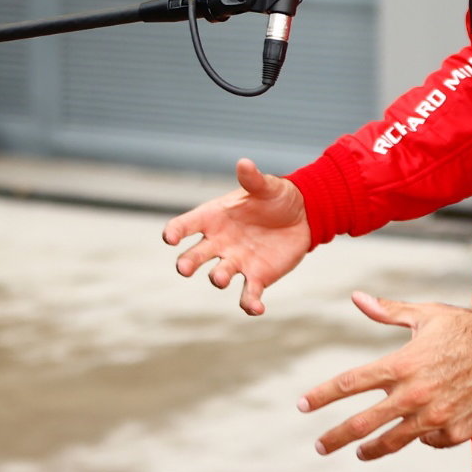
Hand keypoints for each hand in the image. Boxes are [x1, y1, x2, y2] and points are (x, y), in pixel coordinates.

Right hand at [162, 158, 310, 313]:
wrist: (302, 216)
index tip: (169, 237)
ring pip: (218, 275)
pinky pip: (248, 294)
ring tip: (219, 278)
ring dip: (217, 278)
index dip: (175, 231)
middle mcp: (219, 242)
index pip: (186, 224)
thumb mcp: (266, 186)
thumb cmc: (276, 197)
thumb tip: (244, 163)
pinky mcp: (257, 277)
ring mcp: (236, 261)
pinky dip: (249, 304)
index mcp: (214, 217)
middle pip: (195, 255)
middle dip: (188, 262)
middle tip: (184, 268)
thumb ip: (253, 179)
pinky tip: (256, 308)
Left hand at [299, 292, 471, 458]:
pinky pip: (429, 441)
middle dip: (337, 436)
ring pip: (395, 441)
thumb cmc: (469, 328)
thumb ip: (388, 312)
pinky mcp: (458, 432)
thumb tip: (356, 298)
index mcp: (401, 364)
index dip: (322, 395)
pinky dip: (420, 437)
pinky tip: (416, 433)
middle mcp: (414, 395)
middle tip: (319, 445)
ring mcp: (436, 418)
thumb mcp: (426, 315)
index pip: (349, 383)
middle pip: (364, 422)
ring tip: (359, 453)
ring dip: (373, 449)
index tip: (302, 405)